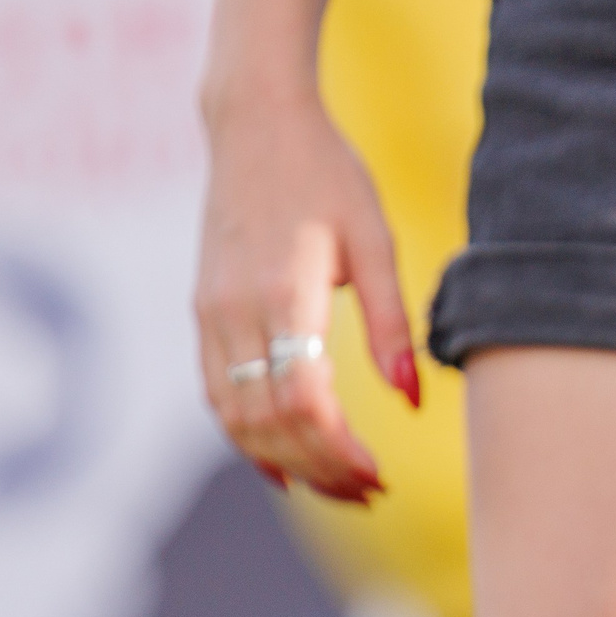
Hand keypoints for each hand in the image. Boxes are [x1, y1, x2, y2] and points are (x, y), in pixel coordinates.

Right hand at [193, 92, 415, 502]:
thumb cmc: (328, 176)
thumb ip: (391, 325)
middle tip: (372, 493)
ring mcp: (210, 312)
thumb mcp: (374, 242)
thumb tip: (412, 400)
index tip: (379, 476)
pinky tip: (286, 463)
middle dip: (321, 468)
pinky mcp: (202, 311)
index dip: (338, 450)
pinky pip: (216, 392)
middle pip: (268, 421)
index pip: (303, 400)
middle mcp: (234, 310)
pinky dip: (248, 436)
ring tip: (341, 486)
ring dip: (287, 461)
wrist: (255, 124)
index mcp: (282, 293)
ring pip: (235, 416)